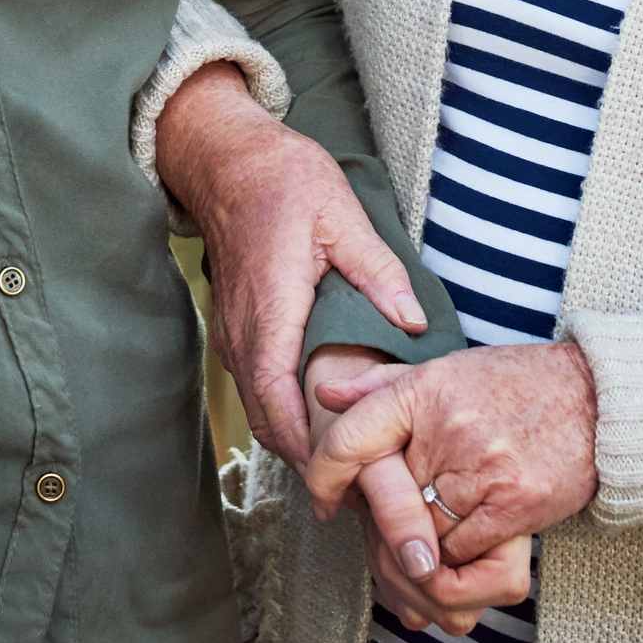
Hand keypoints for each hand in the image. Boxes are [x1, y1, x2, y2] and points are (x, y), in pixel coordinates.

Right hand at [153, 65, 425, 463]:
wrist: (228, 159)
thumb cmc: (283, 181)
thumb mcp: (342, 215)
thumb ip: (378, 273)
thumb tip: (414, 324)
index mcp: (271, 312)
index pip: (278, 401)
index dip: (307, 447)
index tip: (341, 476)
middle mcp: (243, 332)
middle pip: (266, 418)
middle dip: (306, 457)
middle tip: (356, 483)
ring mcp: (233, 331)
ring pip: (258, 405)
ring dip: (294, 436)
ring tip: (345, 457)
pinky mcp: (235, 326)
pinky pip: (256, 384)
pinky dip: (282, 410)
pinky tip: (320, 413)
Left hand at [300, 348, 531, 634]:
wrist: (595, 397)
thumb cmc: (513, 383)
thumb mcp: (444, 370)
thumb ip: (380, 385)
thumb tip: (324, 392)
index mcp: (423, 393)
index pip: (350, 439)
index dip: (323, 476)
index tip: (325, 502)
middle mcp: (448, 431)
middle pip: (386, 505)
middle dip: (381, 528)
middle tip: (382, 540)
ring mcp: (484, 471)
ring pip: (424, 539)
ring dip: (421, 552)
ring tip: (427, 546)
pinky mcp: (517, 506)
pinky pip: (465, 555)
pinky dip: (460, 560)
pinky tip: (465, 547)